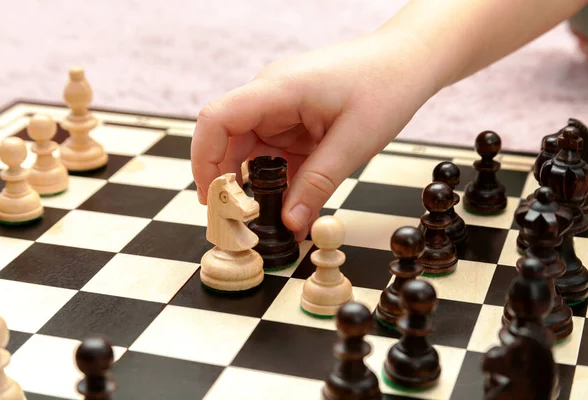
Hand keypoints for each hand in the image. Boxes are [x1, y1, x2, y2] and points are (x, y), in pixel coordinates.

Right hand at [191, 29, 438, 240]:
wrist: (409, 60)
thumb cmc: (386, 86)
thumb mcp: (353, 142)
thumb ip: (317, 184)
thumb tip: (290, 222)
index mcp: (278, 89)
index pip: (217, 119)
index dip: (204, 161)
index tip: (211, 199)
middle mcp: (271, 95)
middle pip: (228, 139)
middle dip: (229, 181)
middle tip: (240, 221)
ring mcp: (282, 106)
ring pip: (252, 150)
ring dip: (257, 183)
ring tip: (267, 217)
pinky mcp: (295, 117)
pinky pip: (276, 151)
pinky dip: (279, 177)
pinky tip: (291, 200)